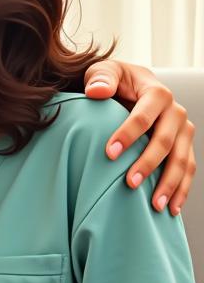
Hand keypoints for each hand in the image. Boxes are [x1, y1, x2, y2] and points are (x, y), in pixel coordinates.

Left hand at [84, 59, 195, 214]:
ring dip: (169, 183)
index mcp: (156, 92)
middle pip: (166, 140)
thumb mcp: (102, 72)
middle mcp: (175, 111)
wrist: (127, 87)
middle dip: (148, 163)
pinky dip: (181, 190)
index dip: (128, 133)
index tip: (109, 153)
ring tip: (154, 206)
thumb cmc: (110, 81)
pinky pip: (187, 169)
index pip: (145, 114)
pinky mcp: (183, 146)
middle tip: (129, 184)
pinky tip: (170, 210)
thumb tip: (96, 91)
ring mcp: (182, 130)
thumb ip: (100, 78)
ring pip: (181, 159)